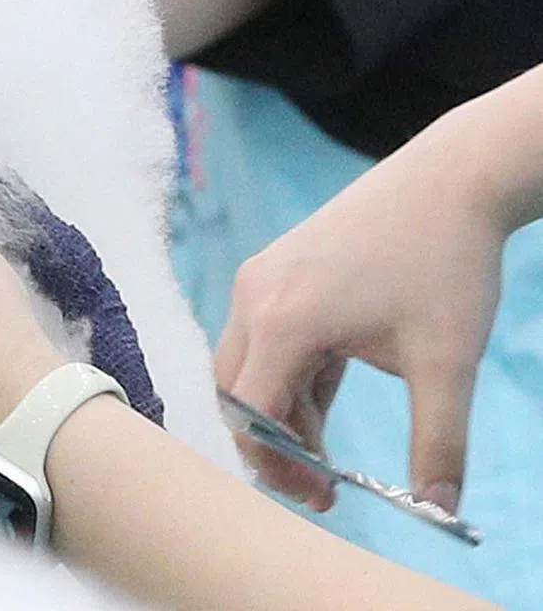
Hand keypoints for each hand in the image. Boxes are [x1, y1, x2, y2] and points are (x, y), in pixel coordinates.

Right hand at [215, 117, 505, 512]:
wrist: (451, 177)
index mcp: (283, 321)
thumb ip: (439, 443)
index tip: (320, 495)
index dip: (276, 464)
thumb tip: (441, 510)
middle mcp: (255, 298)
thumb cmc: (446, 260)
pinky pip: (266, 340)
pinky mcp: (276, 273)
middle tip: (319, 485)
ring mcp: (261, 281)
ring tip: (328, 451)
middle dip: (271, 446)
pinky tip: (326, 399)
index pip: (250, 414)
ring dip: (281, 413)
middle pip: (236, 393)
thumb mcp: (447, 361)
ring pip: (250, 368)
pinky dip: (290, 378)